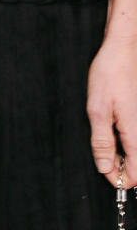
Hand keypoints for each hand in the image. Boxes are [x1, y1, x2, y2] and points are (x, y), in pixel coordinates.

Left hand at [87, 30, 136, 185]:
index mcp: (136, 133)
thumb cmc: (110, 75)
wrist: (123, 50)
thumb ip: (102, 141)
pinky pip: (136, 137)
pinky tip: (114, 128)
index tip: (106, 172)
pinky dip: (126, 140)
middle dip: (121, 167)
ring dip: (123, 153)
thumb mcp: (97, 109)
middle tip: (103, 155)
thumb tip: (105, 168)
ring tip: (107, 138)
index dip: (120, 179)